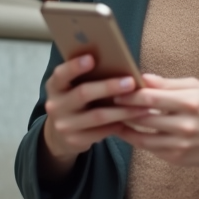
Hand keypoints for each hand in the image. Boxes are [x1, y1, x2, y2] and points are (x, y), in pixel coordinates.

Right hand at [39, 55, 147, 179]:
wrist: (60, 135)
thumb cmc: (75, 102)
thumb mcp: (72, 89)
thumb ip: (86, 78)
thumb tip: (117, 63)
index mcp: (55, 86)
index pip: (61, 74)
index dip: (75, 66)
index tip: (92, 58)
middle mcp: (55, 105)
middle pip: (83, 93)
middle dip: (109, 87)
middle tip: (131, 82)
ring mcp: (64, 125)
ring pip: (98, 116)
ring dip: (123, 110)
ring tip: (143, 105)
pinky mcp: (75, 140)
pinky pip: (102, 132)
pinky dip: (119, 124)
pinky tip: (133, 119)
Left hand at [115, 74, 198, 198]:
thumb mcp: (196, 88)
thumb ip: (168, 84)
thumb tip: (142, 77)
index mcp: (190, 102)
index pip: (150, 97)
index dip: (129, 94)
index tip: (114, 89)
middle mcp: (184, 125)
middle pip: (142, 117)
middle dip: (122, 110)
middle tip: (106, 103)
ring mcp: (179, 144)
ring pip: (141, 136)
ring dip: (124, 126)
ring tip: (111, 117)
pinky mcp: (176, 158)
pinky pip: (148, 148)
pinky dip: (135, 139)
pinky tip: (126, 131)